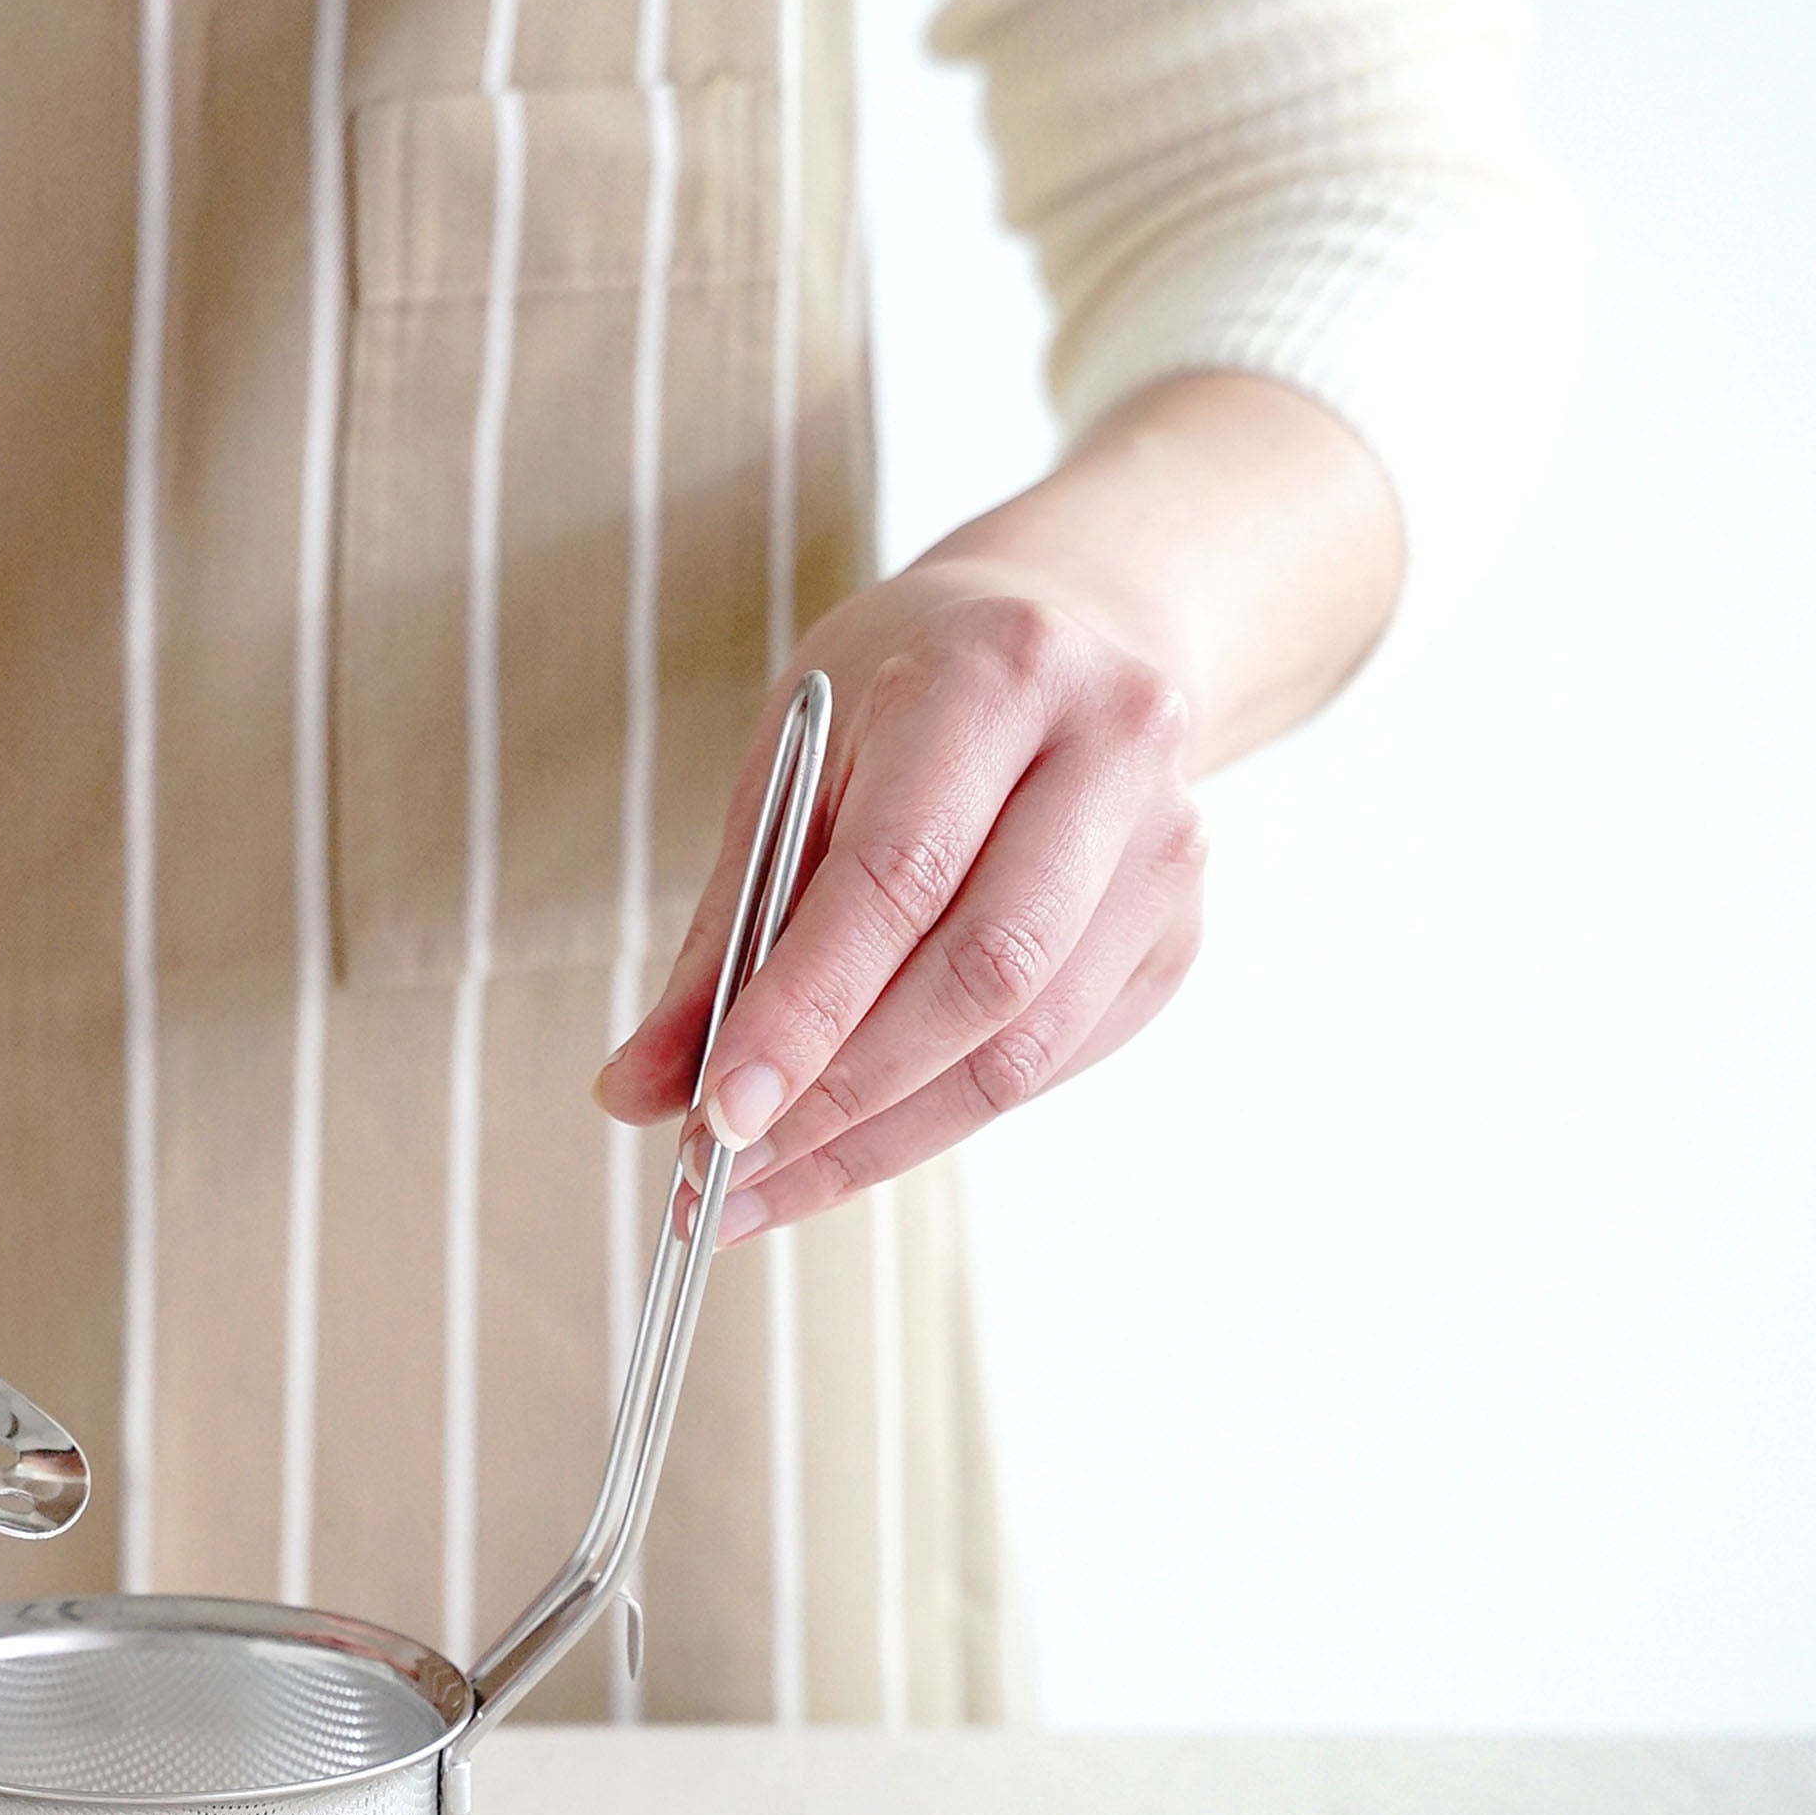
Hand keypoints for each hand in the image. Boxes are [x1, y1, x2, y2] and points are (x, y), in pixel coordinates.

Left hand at [593, 557, 1206, 1241]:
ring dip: (880, 1142)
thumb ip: (722, 926)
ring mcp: (1167, 850)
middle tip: (719, 1176)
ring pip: (1024, 1045)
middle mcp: (1110, 754)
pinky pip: (1049, 1063)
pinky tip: (848, 1145)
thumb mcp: (793, 761)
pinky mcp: (1177, 932)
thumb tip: (638, 1093)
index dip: (804, 1013)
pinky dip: (936, 1119)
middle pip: (980, 976)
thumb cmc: (908, 692)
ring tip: (761, 1188)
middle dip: (839, 1101)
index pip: (896, 879)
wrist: (1078, 625)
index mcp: (995, 677)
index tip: (713, 1117)